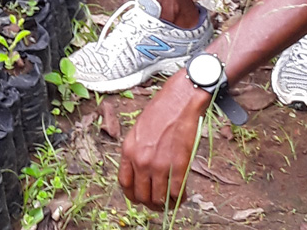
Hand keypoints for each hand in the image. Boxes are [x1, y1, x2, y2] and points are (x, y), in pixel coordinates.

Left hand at [118, 72, 211, 209]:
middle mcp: (141, 161)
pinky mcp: (178, 166)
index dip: (132, 195)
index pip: (124, 184)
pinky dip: (179, 198)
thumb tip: (139, 171)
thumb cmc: (160, 112)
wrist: (179, 102)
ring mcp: (159, 165)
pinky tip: (182, 195)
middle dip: (149, 202)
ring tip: (170, 201)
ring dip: (164, 204)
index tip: (139, 197)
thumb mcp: (137, 131)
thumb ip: (136, 152)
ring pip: (158, 198)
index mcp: (128, 151)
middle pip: (141, 195)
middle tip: (157, 203)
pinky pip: (176, 192)